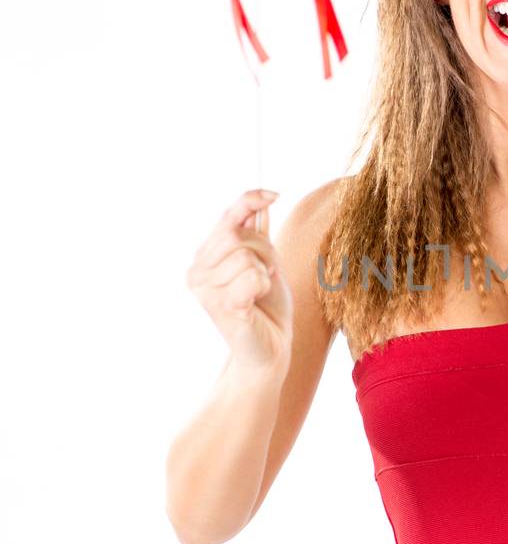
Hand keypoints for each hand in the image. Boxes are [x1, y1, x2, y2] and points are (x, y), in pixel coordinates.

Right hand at [185, 188, 292, 374]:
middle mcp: (196, 271)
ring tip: (259, 291)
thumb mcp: (264, 262)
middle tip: (267, 273)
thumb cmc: (266, 306)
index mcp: (204, 257)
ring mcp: (204, 289)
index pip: (227, 216)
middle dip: (264, 250)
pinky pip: (253, 276)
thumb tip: (260, 200)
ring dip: (265, 272)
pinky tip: (256, 301)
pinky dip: (264, 285)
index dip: (249, 200)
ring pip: (247, 255)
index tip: (274, 195)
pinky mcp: (220, 305)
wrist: (270, 348)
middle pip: (237, 235)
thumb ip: (255, 233)